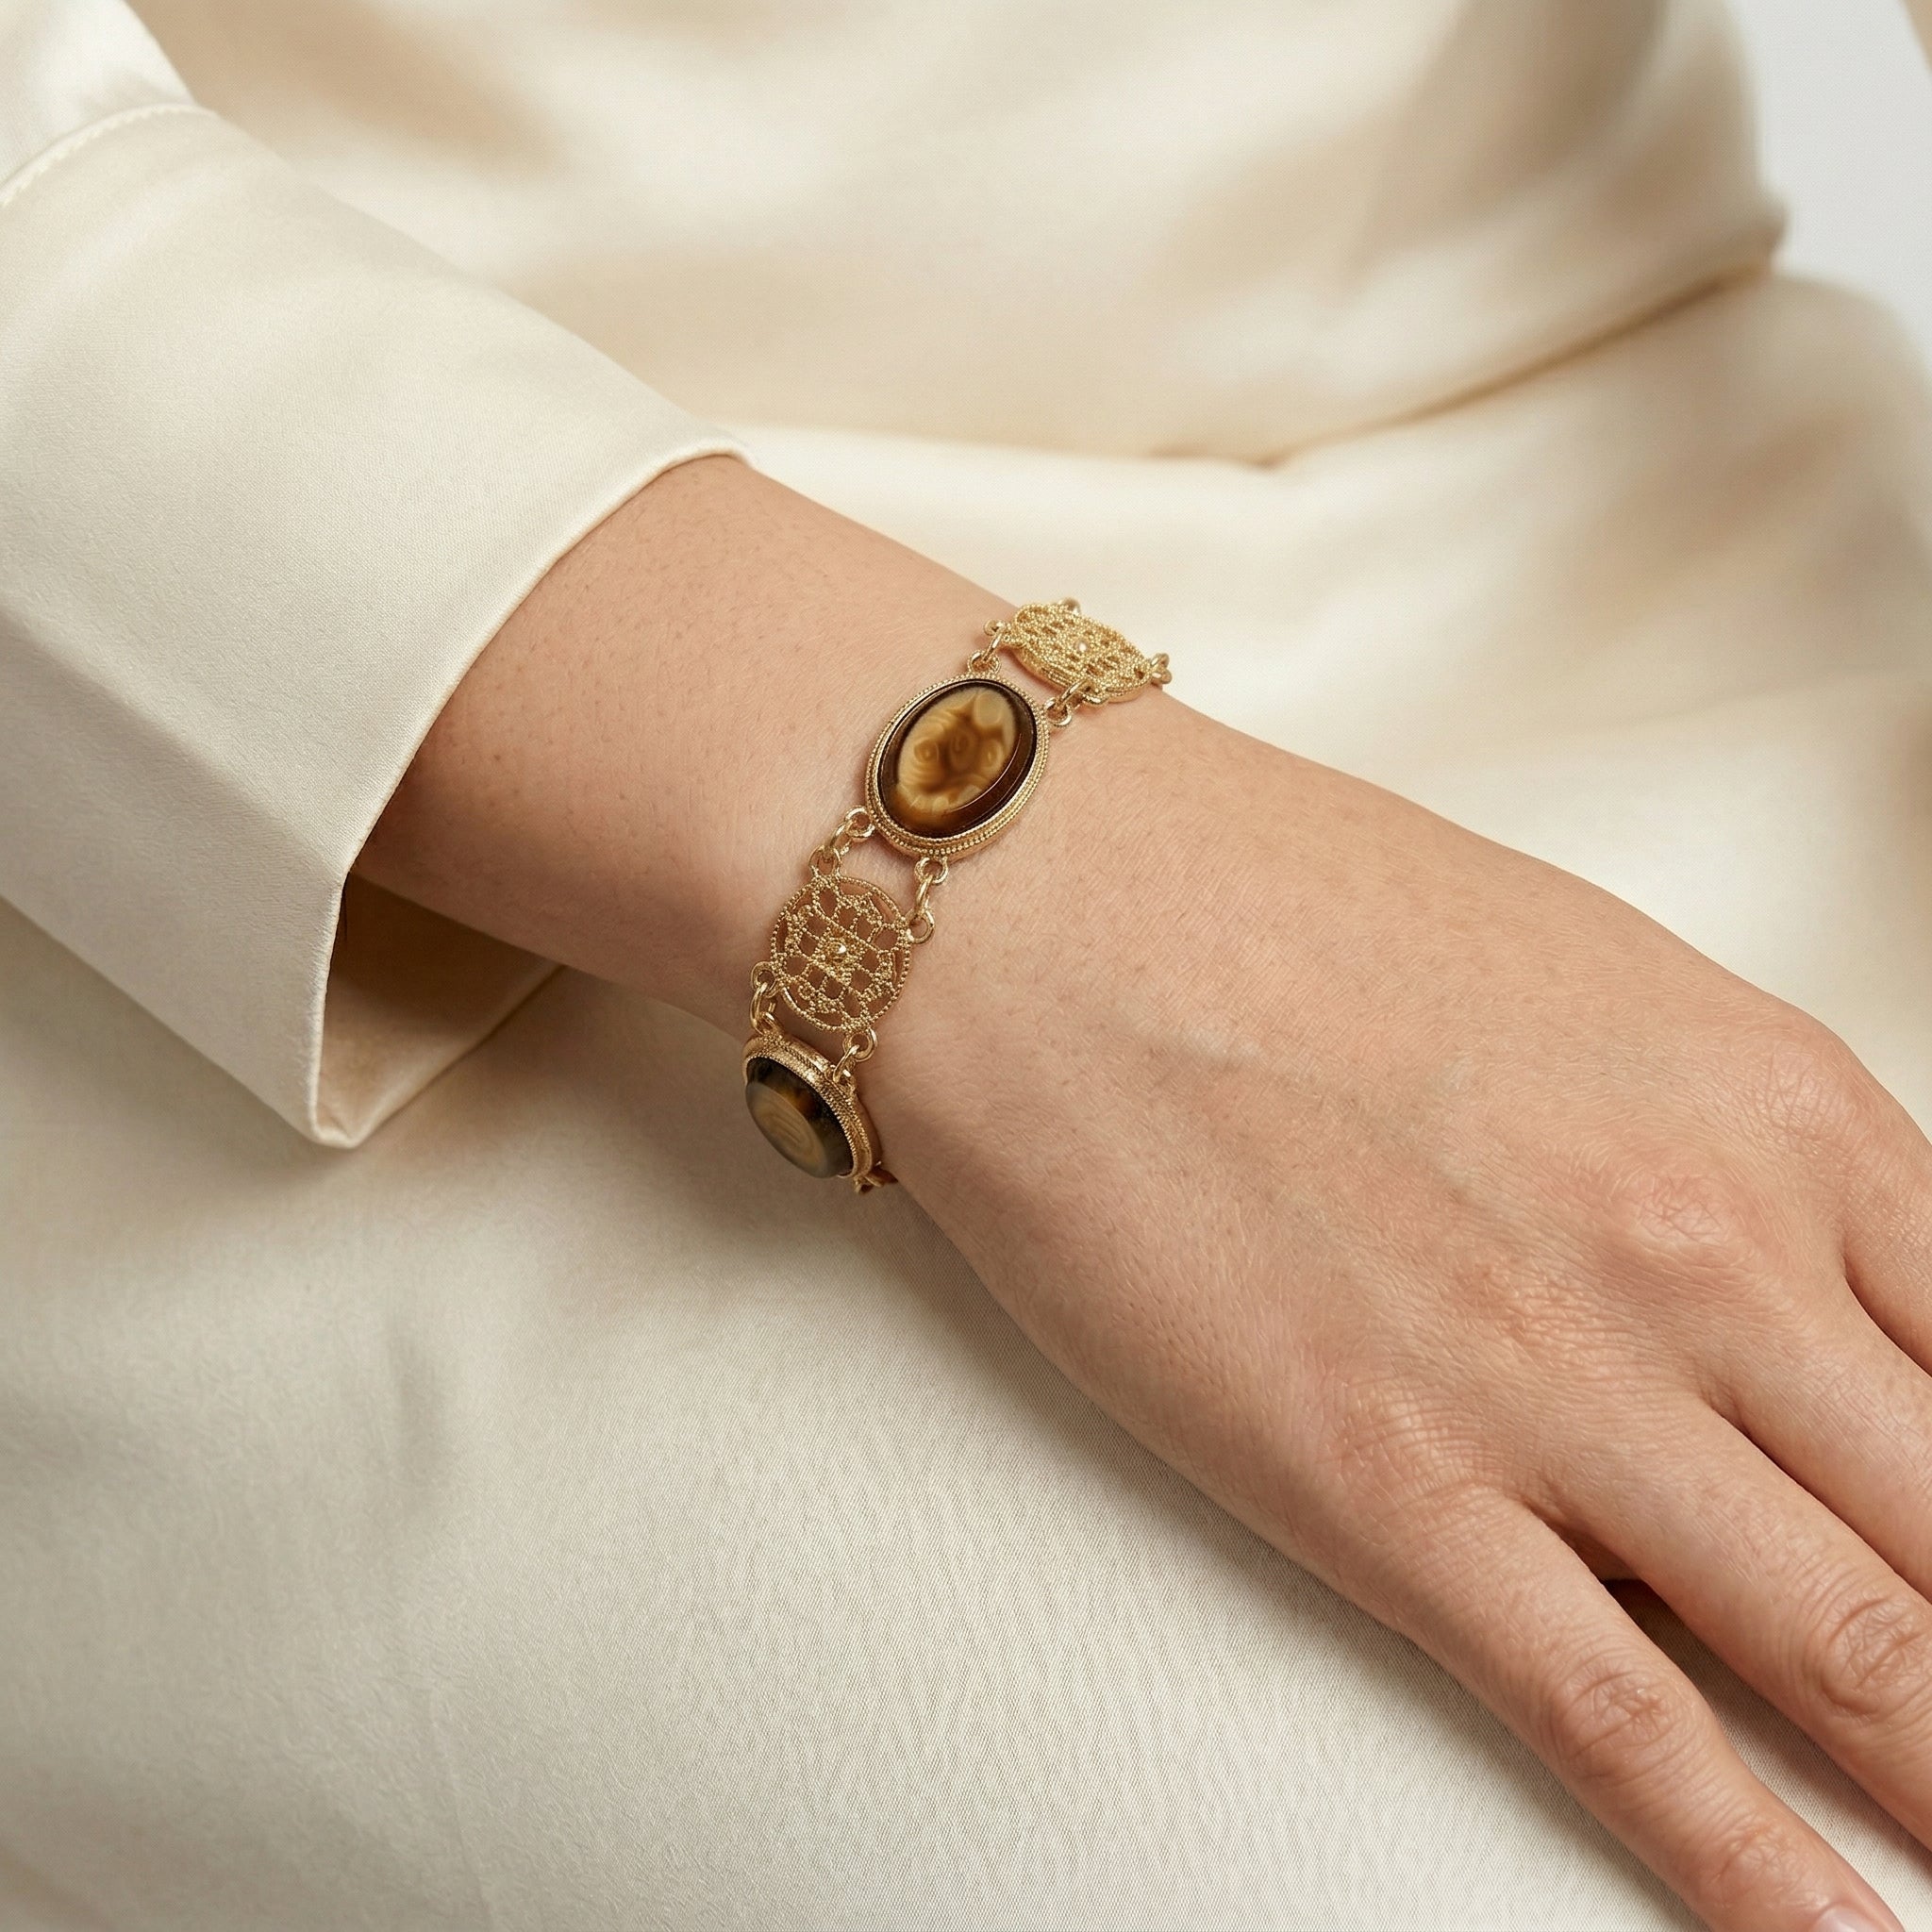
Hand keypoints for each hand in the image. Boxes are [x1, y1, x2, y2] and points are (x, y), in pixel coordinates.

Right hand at [362, 455, 1927, 1930]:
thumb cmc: (1284, 907)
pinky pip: (1619, 1720)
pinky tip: (1823, 1931)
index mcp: (1779, 1115)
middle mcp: (1708, 1258)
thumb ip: (1735, 1155)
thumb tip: (1817, 1311)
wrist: (1050, 902)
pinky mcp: (1388, 1484)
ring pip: (1858, 1654)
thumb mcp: (1592, 988)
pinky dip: (1750, 1866)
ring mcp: (1557, 1383)